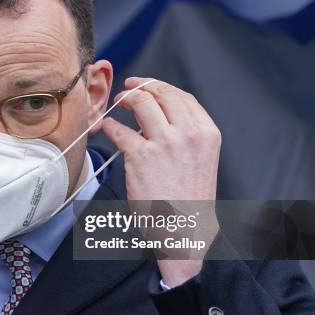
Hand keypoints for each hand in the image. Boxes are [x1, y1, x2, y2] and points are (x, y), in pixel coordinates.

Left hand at [102, 77, 221, 286]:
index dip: (161, 87)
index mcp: (206, 133)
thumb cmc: (190, 199)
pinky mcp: (140, 156)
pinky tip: (108, 127)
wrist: (185, 229)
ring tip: (118, 103)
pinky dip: (111, 125)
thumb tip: (162, 115)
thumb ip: (187, 135)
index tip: (148, 85)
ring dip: (126, 99)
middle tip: (128, 89)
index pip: (182, 97)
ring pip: (141, 103)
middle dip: (141, 86)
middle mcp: (188, 134)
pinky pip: (119, 130)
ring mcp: (165, 144)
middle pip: (161, 94)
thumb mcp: (201, 160)